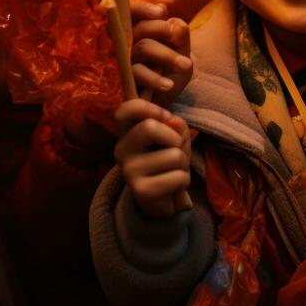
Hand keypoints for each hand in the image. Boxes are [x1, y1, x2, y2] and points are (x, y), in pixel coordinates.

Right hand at [114, 98, 190, 217]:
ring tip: (173, 170)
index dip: (149, 108)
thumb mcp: (173, 136)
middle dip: (175, 139)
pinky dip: (183, 180)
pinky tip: (172, 185)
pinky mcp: (141, 191)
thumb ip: (175, 125)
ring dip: (183, 163)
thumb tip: (174, 122)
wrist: (162, 198)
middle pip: (149, 128)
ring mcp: (129, 171)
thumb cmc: (166, 159)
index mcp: (126, 132)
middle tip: (175, 150)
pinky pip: (178, 177)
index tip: (165, 117)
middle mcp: (122, 149)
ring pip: (174, 156)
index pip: (126, 109)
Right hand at [131, 2, 192, 105]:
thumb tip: (177, 23)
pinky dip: (155, 78)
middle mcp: (125, 46)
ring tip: (186, 66)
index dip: (143, 8)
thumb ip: (181, 37)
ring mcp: (121, 64)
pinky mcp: (121, 83)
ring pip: (142, 47)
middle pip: (140, 28)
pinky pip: (137, 73)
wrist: (161, 110)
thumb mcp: (181, 55)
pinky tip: (169, 85)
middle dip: (162, 29)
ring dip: (167, 54)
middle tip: (179, 38)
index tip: (161, 12)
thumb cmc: (169, 75)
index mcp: (137, 33)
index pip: (133, 13)